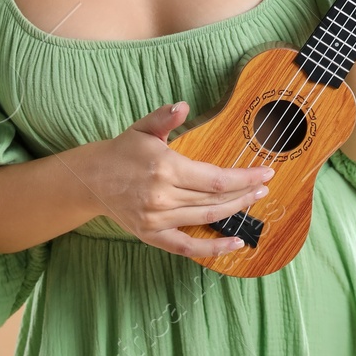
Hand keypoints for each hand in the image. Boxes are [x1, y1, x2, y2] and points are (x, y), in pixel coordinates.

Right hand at [75, 102, 274, 258]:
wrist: (90, 180)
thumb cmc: (121, 151)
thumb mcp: (142, 129)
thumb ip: (164, 117)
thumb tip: (183, 105)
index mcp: (166, 169)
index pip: (216, 179)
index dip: (244, 178)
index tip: (265, 173)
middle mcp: (163, 197)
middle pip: (216, 200)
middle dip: (245, 193)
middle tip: (264, 186)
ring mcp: (157, 219)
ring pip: (206, 219)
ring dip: (235, 212)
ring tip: (254, 202)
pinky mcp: (151, 235)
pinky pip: (187, 247)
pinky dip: (213, 249)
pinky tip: (235, 245)